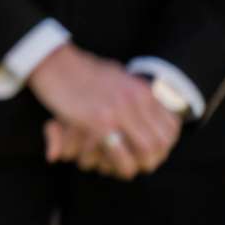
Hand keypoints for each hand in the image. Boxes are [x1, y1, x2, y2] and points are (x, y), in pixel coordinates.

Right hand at [26, 46, 179, 180]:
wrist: (52, 61)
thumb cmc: (80, 69)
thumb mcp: (115, 75)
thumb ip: (133, 92)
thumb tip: (149, 102)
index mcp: (144, 90)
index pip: (172, 127)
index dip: (164, 144)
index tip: (149, 149)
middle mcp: (138, 99)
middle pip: (163, 142)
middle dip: (151, 158)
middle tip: (134, 162)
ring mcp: (121, 110)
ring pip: (148, 151)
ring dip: (136, 162)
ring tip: (120, 163)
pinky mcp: (100, 121)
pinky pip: (121, 152)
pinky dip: (117, 160)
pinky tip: (104, 159)